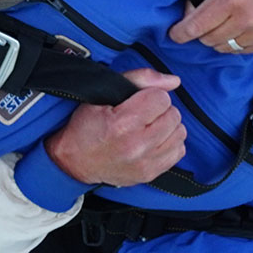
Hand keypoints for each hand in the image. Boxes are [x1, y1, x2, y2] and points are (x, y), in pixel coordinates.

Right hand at [44, 69, 185, 187]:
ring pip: (179, 132)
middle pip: (173, 115)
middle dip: (160, 110)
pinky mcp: (150, 174)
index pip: (161, 98)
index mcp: (122, 123)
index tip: (139, 101)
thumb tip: (174, 81)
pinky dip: (169, 143)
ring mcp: (145, 162)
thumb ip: (140, 79)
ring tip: (149, 127)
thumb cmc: (86, 126)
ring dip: (167, 126)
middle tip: (143, 114)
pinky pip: (179, 151)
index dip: (151, 95)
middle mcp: (137, 145)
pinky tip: (153, 141)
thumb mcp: (102, 94)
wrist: (74, 162)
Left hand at [168, 0, 252, 53]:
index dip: (180, 33)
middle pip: (208, 39)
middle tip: (202, 21)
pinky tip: (236, 30)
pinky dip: (234, 44)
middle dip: (200, 32)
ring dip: (217, 39)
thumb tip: (189, 10)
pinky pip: (241, 51)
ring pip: (223, 48)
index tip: (175, 34)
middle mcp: (247, 18)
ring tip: (221, 24)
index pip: (197, 25)